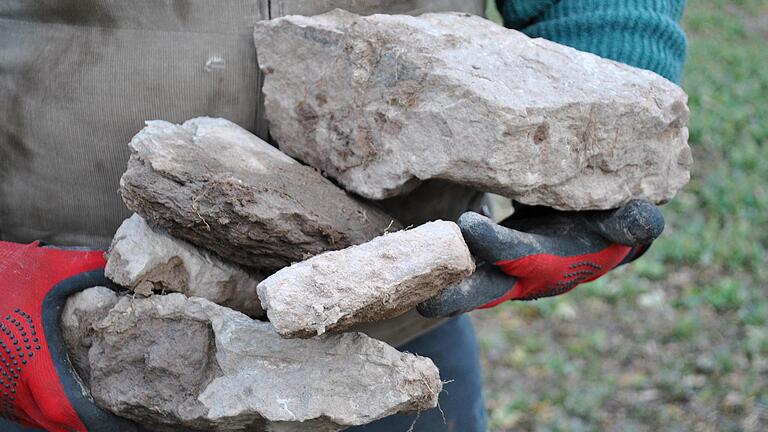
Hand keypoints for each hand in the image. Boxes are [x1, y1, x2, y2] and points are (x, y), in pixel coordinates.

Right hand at [0, 241, 145, 430]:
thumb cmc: (11, 273)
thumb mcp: (54, 267)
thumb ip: (92, 269)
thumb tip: (128, 272)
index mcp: (31, 357)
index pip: (63, 406)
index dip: (90, 421)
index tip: (117, 424)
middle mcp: (13, 381)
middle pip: (54, 421)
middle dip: (84, 424)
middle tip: (117, 423)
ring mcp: (1, 389)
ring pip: (37, 419)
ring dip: (65, 421)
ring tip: (97, 418)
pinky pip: (24, 411)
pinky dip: (45, 414)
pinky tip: (68, 406)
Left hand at [418, 200, 663, 316]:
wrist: (593, 227)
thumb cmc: (608, 218)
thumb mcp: (626, 219)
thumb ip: (633, 222)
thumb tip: (645, 219)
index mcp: (555, 264)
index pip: (522, 258)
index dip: (497, 246)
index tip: (468, 226)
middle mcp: (523, 274)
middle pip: (486, 286)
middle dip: (455, 292)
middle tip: (420, 296)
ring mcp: (501, 270)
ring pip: (465, 279)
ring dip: (436, 281)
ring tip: (397, 279)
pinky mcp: (486, 257)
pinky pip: (458, 263)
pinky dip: (434, 261)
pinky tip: (403, 254)